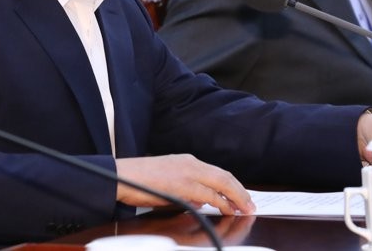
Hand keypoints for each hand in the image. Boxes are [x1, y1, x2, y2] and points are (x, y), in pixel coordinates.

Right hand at [115, 154, 254, 214]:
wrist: (121, 175)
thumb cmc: (140, 180)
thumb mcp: (169, 182)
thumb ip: (187, 190)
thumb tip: (202, 201)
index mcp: (188, 161)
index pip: (218, 173)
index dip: (233, 185)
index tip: (242, 196)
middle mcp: (191, 164)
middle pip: (225, 176)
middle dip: (240, 191)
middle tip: (250, 204)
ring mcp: (188, 172)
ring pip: (221, 184)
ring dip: (235, 198)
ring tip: (244, 208)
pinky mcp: (183, 184)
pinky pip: (208, 194)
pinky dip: (221, 202)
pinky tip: (228, 209)